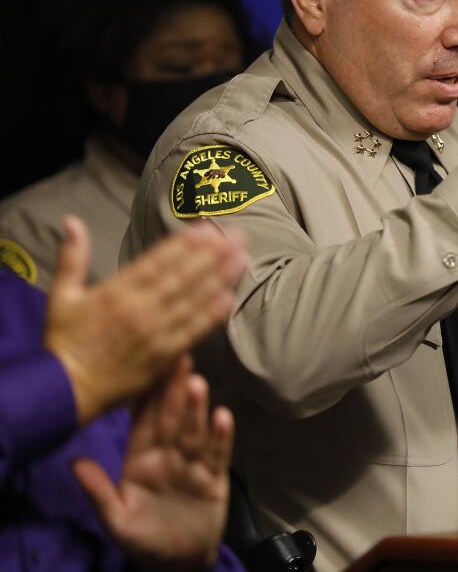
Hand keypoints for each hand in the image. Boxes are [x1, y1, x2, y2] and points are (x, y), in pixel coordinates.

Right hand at [44, 216, 246, 424]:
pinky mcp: (163, 356)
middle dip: (213, 254)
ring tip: (243, 259)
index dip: (184, 244)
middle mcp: (139, 309)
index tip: (207, 228)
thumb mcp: (61, 295)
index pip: (157, 261)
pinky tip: (229, 299)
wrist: (65, 390)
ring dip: (220, 279)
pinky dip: (211, 316)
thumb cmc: (64, 341)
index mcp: (116, 292)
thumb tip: (72, 221)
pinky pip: (192, 332)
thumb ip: (72, 258)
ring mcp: (154, 333)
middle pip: (183, 277)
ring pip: (193, 300)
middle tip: (239, 236)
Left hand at [74, 356, 232, 571]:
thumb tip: (73, 462)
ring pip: (194, 432)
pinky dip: (221, 436)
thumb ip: (98, 491)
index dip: (145, 396)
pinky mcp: (214, 478)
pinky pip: (218, 454)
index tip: (149, 366)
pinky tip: (224, 416)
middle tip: (179, 359)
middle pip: (171, 419)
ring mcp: (192, 465)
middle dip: (173, 390)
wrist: (176, 562)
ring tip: (196, 382)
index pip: (142, 422)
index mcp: (140, 460)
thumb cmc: (142, 539)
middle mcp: (167, 455)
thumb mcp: (115, 519)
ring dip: (196, 408)